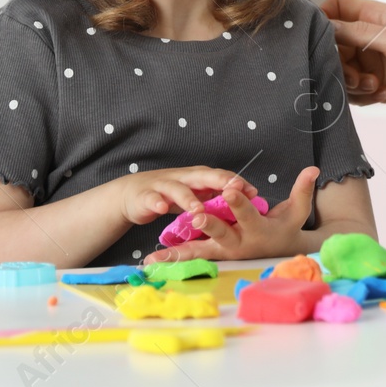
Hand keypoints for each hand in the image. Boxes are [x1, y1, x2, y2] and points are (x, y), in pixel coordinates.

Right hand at [116, 166, 255, 226]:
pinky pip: (152, 199)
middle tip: (235, 189)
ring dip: (189, 198)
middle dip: (219, 181)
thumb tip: (243, 200)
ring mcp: (163, 185)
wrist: (132, 193)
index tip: (253, 191)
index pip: (220, 177)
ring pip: (178, 189)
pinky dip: (157, 202)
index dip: (236, 183)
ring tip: (199, 210)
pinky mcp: (145, 196)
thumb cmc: (169, 194)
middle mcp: (183, 178)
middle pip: (203, 176)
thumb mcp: (194, 194)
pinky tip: (162, 209)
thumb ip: (214, 195)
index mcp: (197, 177)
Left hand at [144, 166, 319, 262]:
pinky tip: (153, 260)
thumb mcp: (297, 211)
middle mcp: (239, 243)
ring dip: (179, 252)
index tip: (230, 189)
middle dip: (209, 226)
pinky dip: (173, 259)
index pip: (248, 213)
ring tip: (157, 256)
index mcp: (258, 229)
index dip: (239, 202)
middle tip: (196, 217)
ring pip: (200, 251)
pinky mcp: (213, 254)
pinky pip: (191, 257)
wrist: (280, 253)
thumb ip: (303, 190)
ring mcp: (224, 251)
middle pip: (222, 234)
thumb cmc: (287, 228)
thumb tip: (313, 169)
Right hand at [320, 0, 385, 117]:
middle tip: (355, 75)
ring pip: (339, 70)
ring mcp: (370, 60)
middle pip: (332, 44)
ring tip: (374, 85)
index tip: (318, 38)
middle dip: (338, 62)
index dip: (322, 19)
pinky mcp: (373, 83)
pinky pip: (352, 90)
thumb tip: (326, 25)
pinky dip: (363, 95)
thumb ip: (358, 32)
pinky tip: (383, 94)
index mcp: (375, 16)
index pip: (336, 7)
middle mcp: (369, 36)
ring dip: (352, 82)